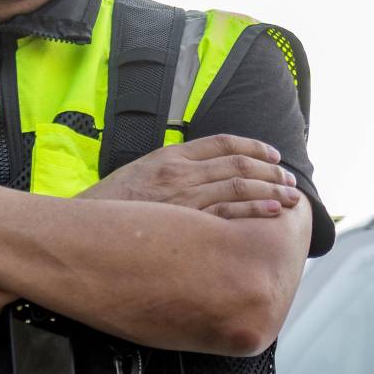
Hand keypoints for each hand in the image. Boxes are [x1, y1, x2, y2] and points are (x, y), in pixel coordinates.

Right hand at [83, 135, 302, 218]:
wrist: (82, 230)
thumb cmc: (111, 207)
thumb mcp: (140, 174)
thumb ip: (173, 169)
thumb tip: (206, 172)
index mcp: (170, 156)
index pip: (222, 143)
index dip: (254, 146)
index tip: (274, 155)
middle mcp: (180, 173)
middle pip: (238, 165)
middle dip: (271, 172)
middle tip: (291, 180)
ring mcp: (184, 199)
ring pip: (239, 188)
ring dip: (271, 190)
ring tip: (292, 197)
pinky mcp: (185, 225)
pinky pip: (228, 216)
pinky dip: (255, 212)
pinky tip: (273, 213)